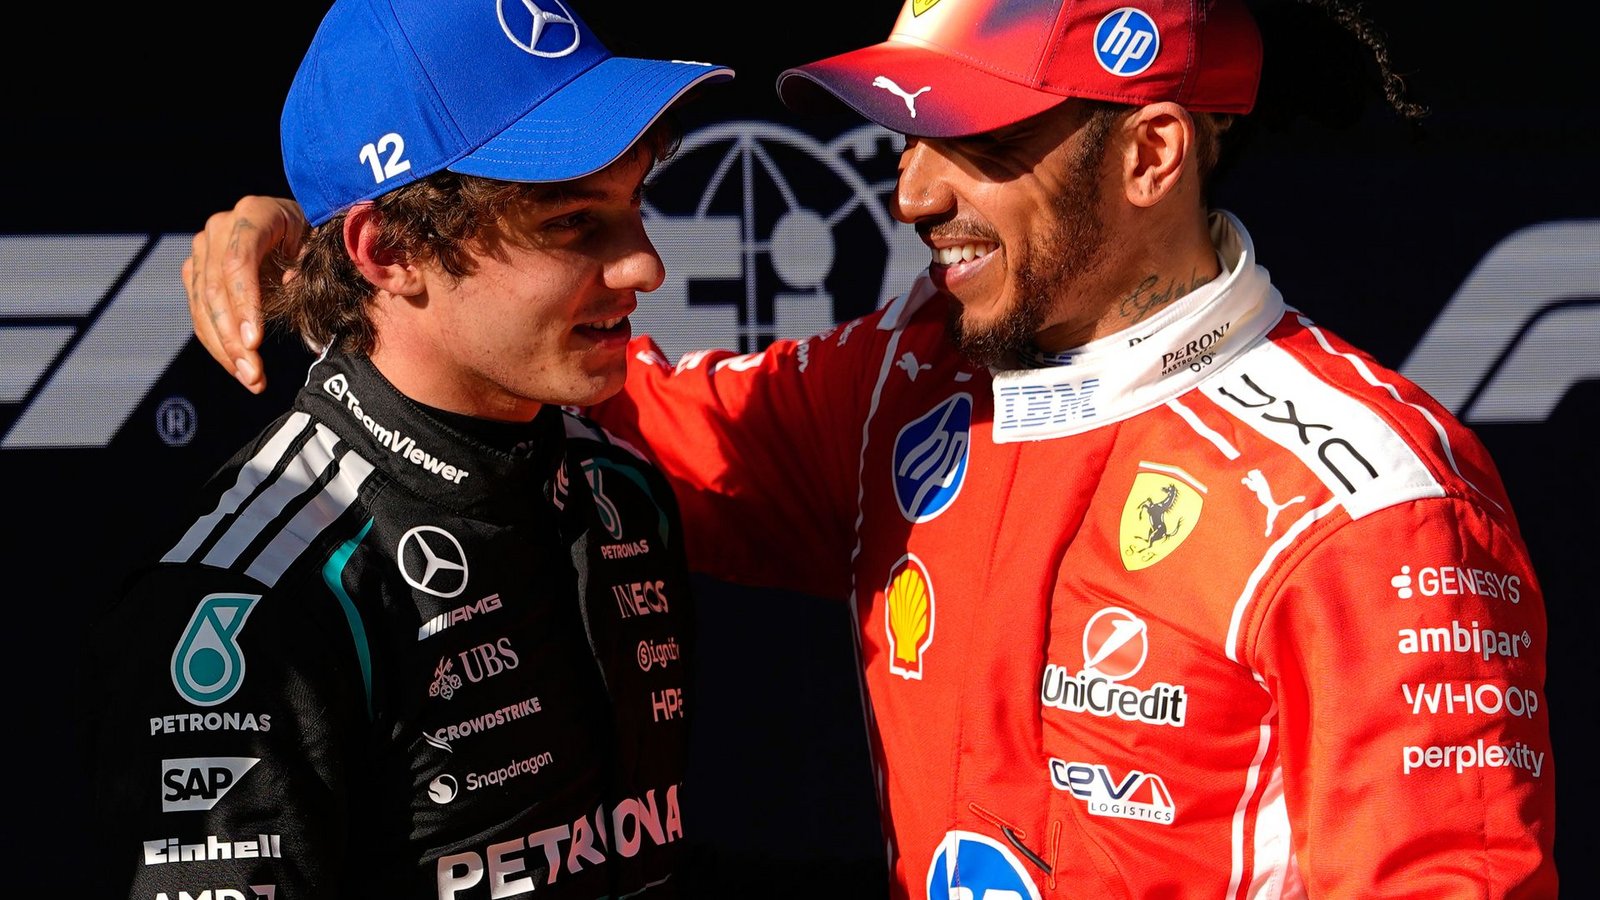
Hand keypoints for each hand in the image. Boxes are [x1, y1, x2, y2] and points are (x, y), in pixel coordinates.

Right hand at [182, 196, 307, 393]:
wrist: (297, 228)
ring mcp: (203, 250)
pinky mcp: (196, 273)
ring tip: (251, 380)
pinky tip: (240, 370)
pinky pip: (200, 314)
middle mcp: (220, 228)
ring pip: (203, 306)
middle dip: (233, 337)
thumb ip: (311, 276)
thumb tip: (305, 321)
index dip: (244, 303)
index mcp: (254, 213)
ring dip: (225, 349)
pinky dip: (219, 345)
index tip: (254, 342)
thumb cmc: (316, 239)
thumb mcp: (321, 250)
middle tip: (254, 375)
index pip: (239, 261)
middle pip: (215, 288)